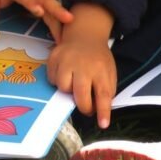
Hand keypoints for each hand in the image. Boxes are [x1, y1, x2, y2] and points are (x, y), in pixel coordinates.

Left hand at [0, 0, 72, 31]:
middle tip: (68, 19)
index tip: (39, 11)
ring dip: (63, 19)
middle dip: (57, 9)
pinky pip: (58, 11)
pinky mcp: (54, 0)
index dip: (32, 3)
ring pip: (56, 6)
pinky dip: (64, 23)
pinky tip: (69, 36)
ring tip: (69, 34)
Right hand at [46, 3, 115, 127]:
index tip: (103, 124)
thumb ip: (105, 91)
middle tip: (86, 107)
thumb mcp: (109, 73)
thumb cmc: (98, 59)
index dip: (103, 111)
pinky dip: (57, 81)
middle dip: (83, 106)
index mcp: (101, 70)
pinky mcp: (54, 56)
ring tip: (73, 84)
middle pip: (80, 94)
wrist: (85, 35)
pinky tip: (64, 74)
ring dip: (68, 91)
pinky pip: (51, 78)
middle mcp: (83, 65)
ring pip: (62, 87)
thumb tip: (99, 113)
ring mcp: (66, 59)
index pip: (103, 94)